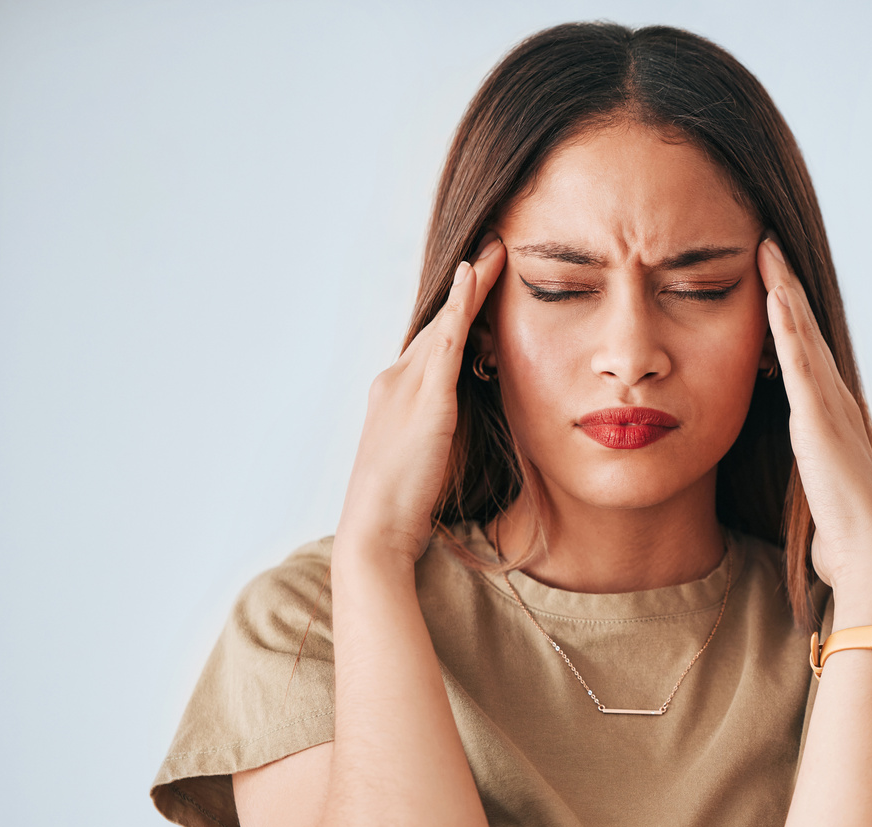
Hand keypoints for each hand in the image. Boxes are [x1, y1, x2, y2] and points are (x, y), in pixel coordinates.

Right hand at [337, 236, 505, 565]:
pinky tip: (474, 278)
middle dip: (465, 288)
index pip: (431, 346)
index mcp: (394, 399)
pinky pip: (445, 343)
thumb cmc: (404, 510)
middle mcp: (394, 383)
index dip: (456, 314)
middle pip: (436, 327)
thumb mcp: (429, 463)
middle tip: (494, 249)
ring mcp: (405, 388)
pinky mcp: (425, 401)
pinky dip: (459, 307)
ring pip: (442, 325)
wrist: (374, 533)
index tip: (479, 283)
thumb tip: (469, 426)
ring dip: (470, 285)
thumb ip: (446, 436)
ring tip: (496, 250)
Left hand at [757, 238, 871, 602]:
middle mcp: (835, 403)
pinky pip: (798, 361)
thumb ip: (813, 477)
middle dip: (786, 286)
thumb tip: (812, 484)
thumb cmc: (844, 538)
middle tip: (767, 243)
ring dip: (785, 290)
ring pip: (803, 335)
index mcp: (830, 419)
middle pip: (805, 332)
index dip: (788, 317)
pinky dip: (787, 324)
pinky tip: (774, 293)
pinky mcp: (817, 420)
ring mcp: (829, 407)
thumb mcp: (820, 494)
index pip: (803, 356)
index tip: (768, 282)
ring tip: (766, 249)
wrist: (870, 556)